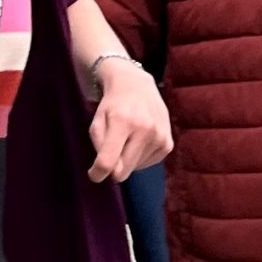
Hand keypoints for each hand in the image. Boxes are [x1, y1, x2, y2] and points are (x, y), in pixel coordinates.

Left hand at [87, 58, 171, 182]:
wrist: (138, 88)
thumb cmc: (112, 107)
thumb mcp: (97, 122)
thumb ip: (99, 147)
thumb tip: (109, 173)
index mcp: (123, 121)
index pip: (108, 161)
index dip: (97, 173)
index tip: (93, 174)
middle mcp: (145, 129)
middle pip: (123, 171)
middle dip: (113, 167)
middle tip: (110, 151)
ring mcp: (159, 137)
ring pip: (134, 169)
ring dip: (127, 159)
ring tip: (127, 138)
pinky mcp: (168, 144)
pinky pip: (147, 164)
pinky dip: (139, 157)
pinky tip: (138, 140)